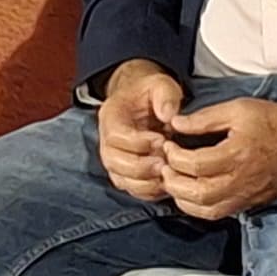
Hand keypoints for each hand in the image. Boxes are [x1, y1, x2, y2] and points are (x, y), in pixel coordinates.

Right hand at [95, 61, 186, 200]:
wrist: (142, 103)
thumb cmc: (150, 94)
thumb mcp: (160, 84)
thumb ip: (166, 95)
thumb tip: (169, 115)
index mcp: (111, 117)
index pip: (116, 136)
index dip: (138, 142)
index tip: (161, 140)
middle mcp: (107, 142)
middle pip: (115, 163)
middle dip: (141, 167)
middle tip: (164, 163)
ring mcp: (115, 161)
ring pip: (123, 180)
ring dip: (146, 182)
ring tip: (167, 173)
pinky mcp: (126, 175)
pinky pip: (134, 190)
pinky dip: (150, 191)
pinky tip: (167, 182)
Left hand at [162, 95, 276, 223]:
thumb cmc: (276, 122)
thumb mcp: (239, 108)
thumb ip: (205, 118)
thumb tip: (176, 123)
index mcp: (238, 154)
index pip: (196, 164)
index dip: (174, 156)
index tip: (168, 145)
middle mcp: (242, 180)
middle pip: (197, 192)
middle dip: (172, 181)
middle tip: (163, 165)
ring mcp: (246, 195)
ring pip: (206, 209)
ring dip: (182, 198)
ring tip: (172, 180)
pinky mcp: (249, 202)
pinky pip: (218, 213)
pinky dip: (198, 207)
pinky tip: (189, 193)